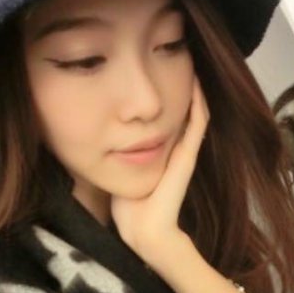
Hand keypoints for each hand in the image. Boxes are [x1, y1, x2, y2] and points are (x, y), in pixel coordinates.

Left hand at [110, 76, 208, 262]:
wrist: (144, 232)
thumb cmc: (129, 210)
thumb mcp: (119, 172)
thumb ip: (114, 156)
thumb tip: (94, 139)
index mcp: (163, 154)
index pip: (170, 119)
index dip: (168, 96)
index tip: (159, 72)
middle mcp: (177, 150)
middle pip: (185, 111)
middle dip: (182, 86)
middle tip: (181, 60)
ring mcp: (185, 153)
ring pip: (197, 112)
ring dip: (196, 90)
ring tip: (194, 63)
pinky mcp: (187, 157)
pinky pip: (199, 124)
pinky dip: (199, 103)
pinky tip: (196, 83)